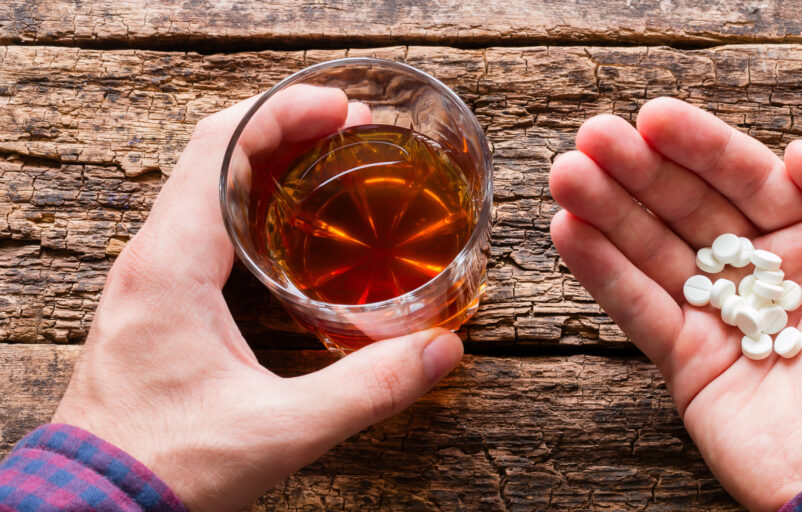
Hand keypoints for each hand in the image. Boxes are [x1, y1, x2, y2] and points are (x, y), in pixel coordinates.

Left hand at [52, 86, 463, 511]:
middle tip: (349, 127)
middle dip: (284, 126)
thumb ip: (367, 389)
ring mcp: (149, 277)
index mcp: (171, 266)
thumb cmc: (166, 466)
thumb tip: (440, 351)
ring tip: (327, 157)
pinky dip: (248, 196)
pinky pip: (199, 220)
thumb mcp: (279, 430)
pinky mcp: (156, 300)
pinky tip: (289, 221)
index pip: (220, 150)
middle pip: (213, 153)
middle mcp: (151, 258)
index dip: (283, 114)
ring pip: (203, 184)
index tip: (341, 109)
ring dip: (265, 158)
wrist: (96, 504)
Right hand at [549, 97, 801, 509]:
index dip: (699, 146)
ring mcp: (721, 318)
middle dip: (638, 170)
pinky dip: (601, 271)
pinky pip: (638, 308)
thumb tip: (797, 152)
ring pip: (653, 251)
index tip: (653, 116)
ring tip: (566, 172)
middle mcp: (763, 274)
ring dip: (607, 210)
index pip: (747, 178)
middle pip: (689, 208)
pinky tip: (569, 230)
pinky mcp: (688, 363)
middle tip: (591, 137)